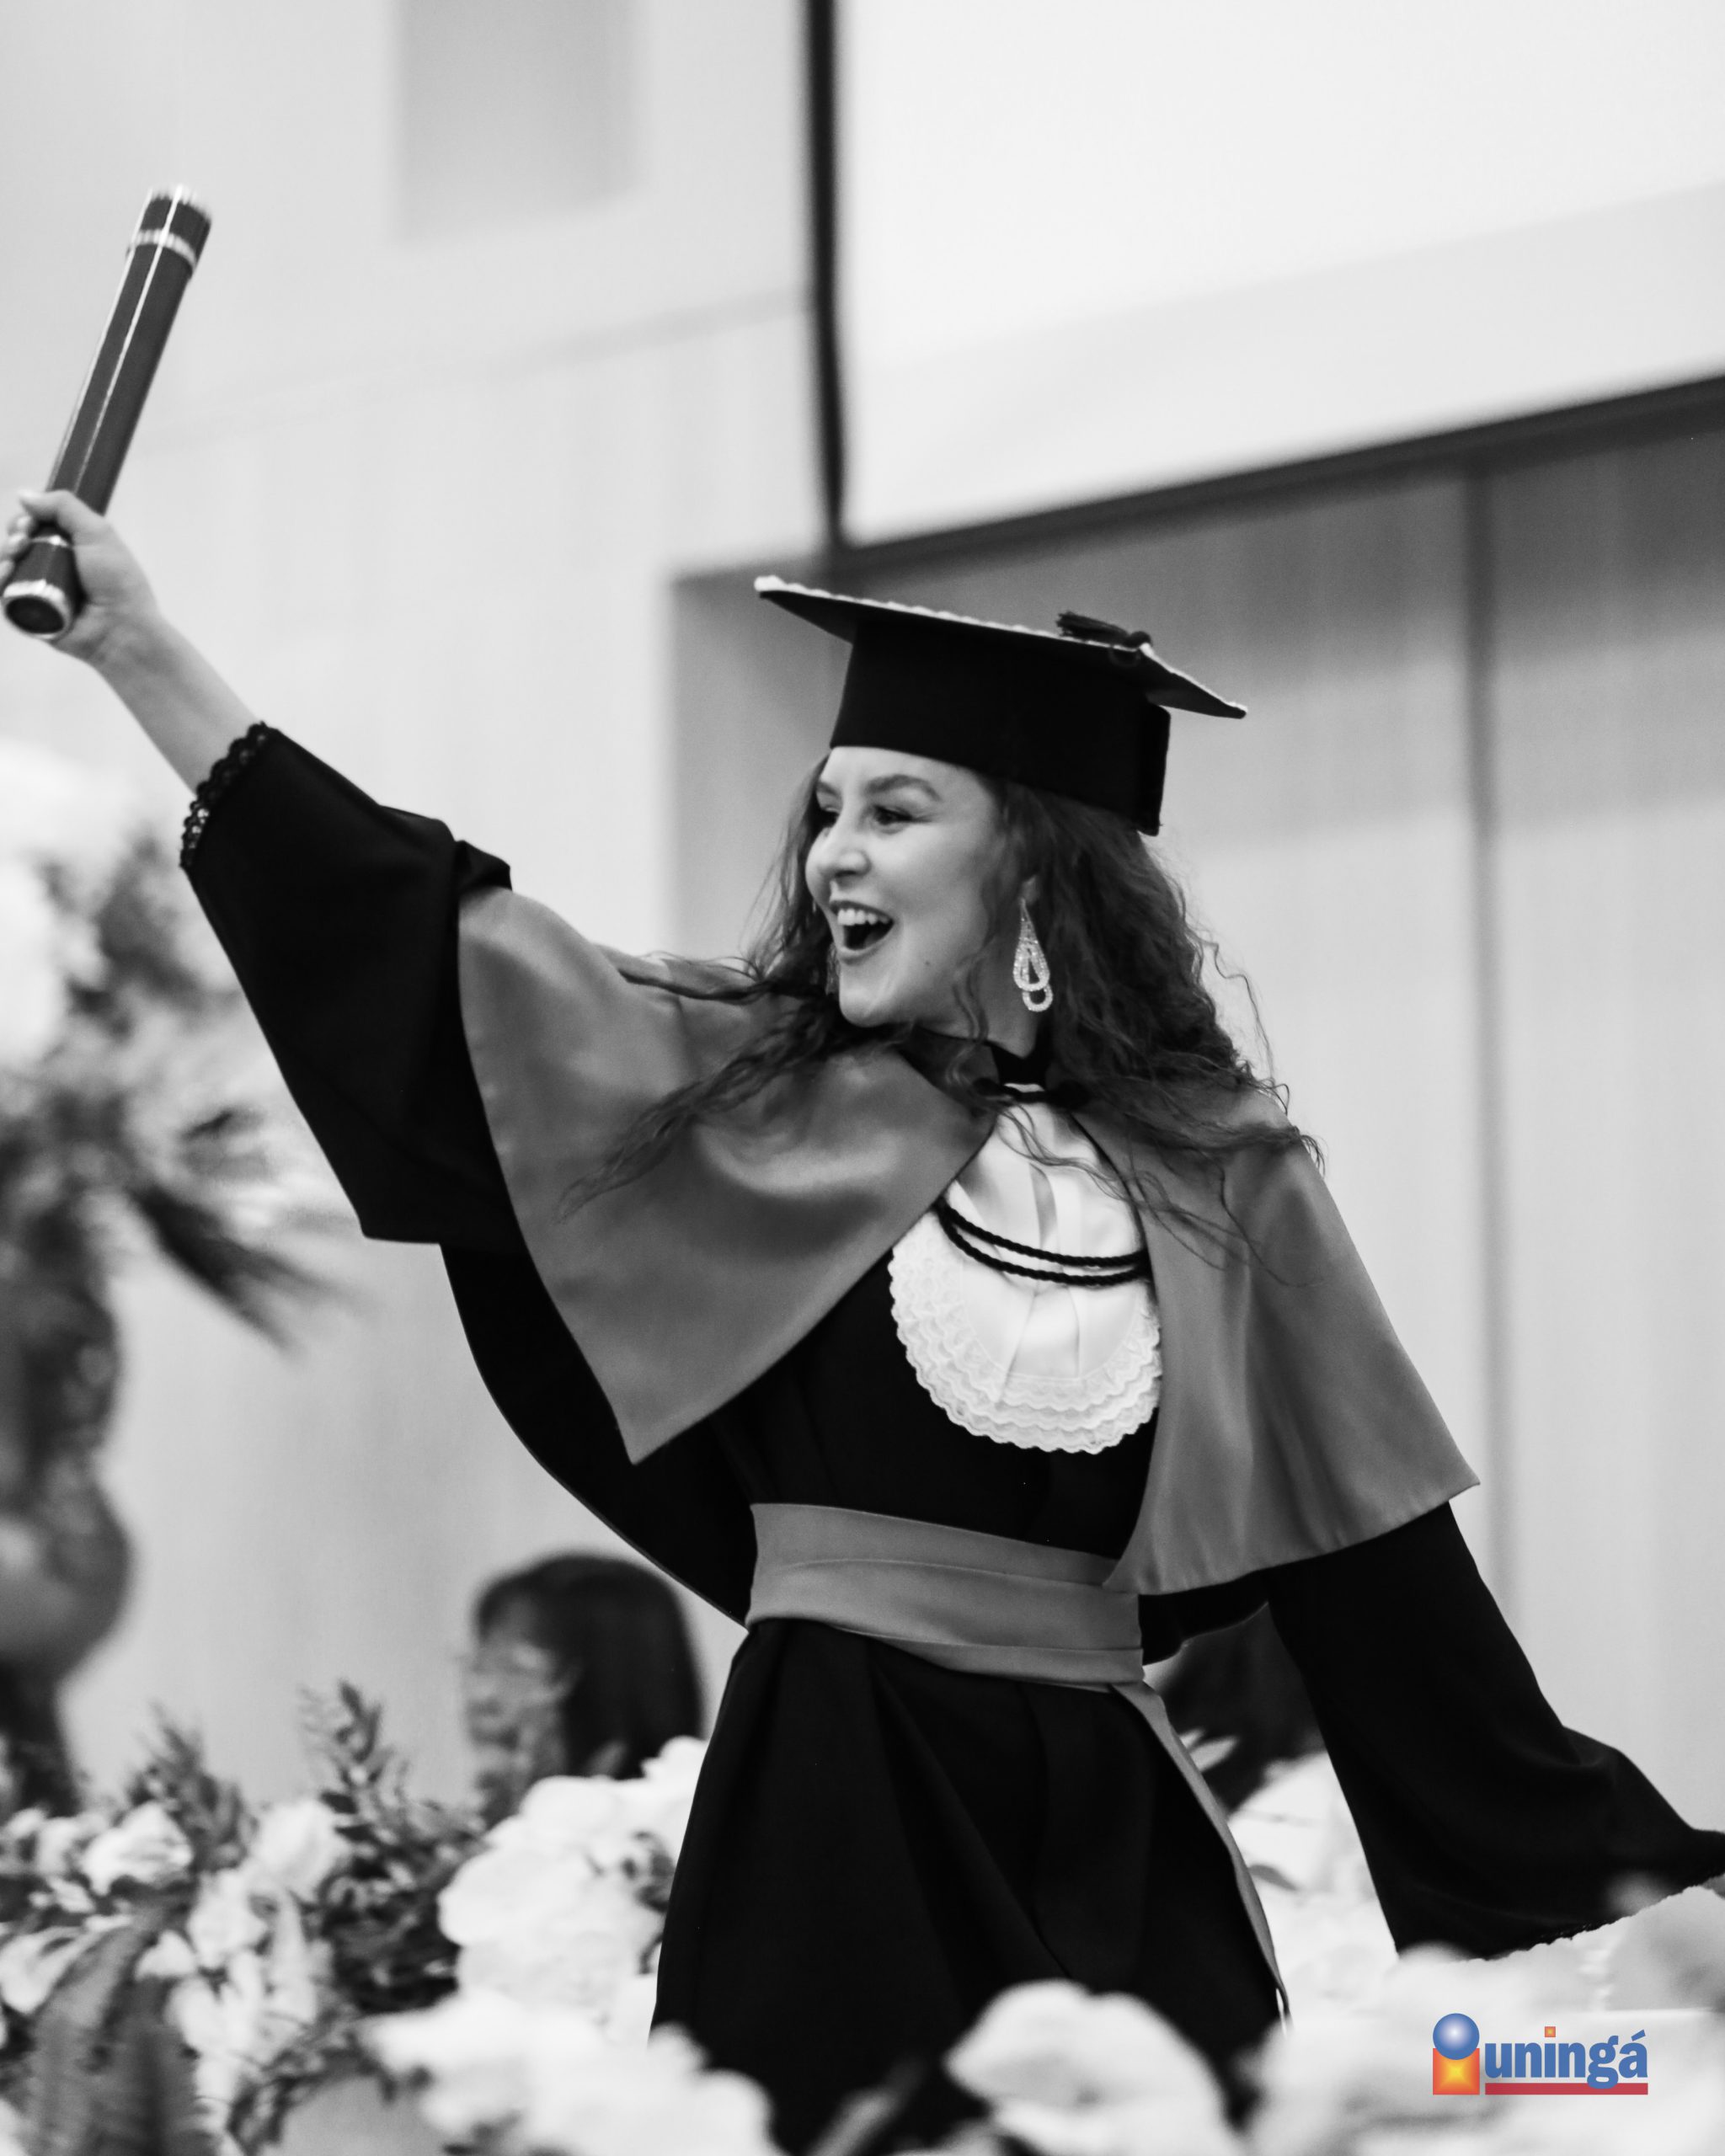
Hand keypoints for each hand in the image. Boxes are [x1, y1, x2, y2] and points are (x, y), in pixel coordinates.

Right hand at [1, 488, 162, 668]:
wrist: (122, 627)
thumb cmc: (117, 580)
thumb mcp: (97, 533)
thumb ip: (64, 508)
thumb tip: (23, 494)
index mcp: (70, 547)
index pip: (35, 526)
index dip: (26, 520)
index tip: (30, 522)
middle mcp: (53, 567)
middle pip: (17, 543)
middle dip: (14, 535)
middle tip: (24, 540)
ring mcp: (40, 590)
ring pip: (7, 566)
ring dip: (4, 555)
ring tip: (16, 555)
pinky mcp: (30, 614)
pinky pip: (4, 596)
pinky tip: (6, 573)